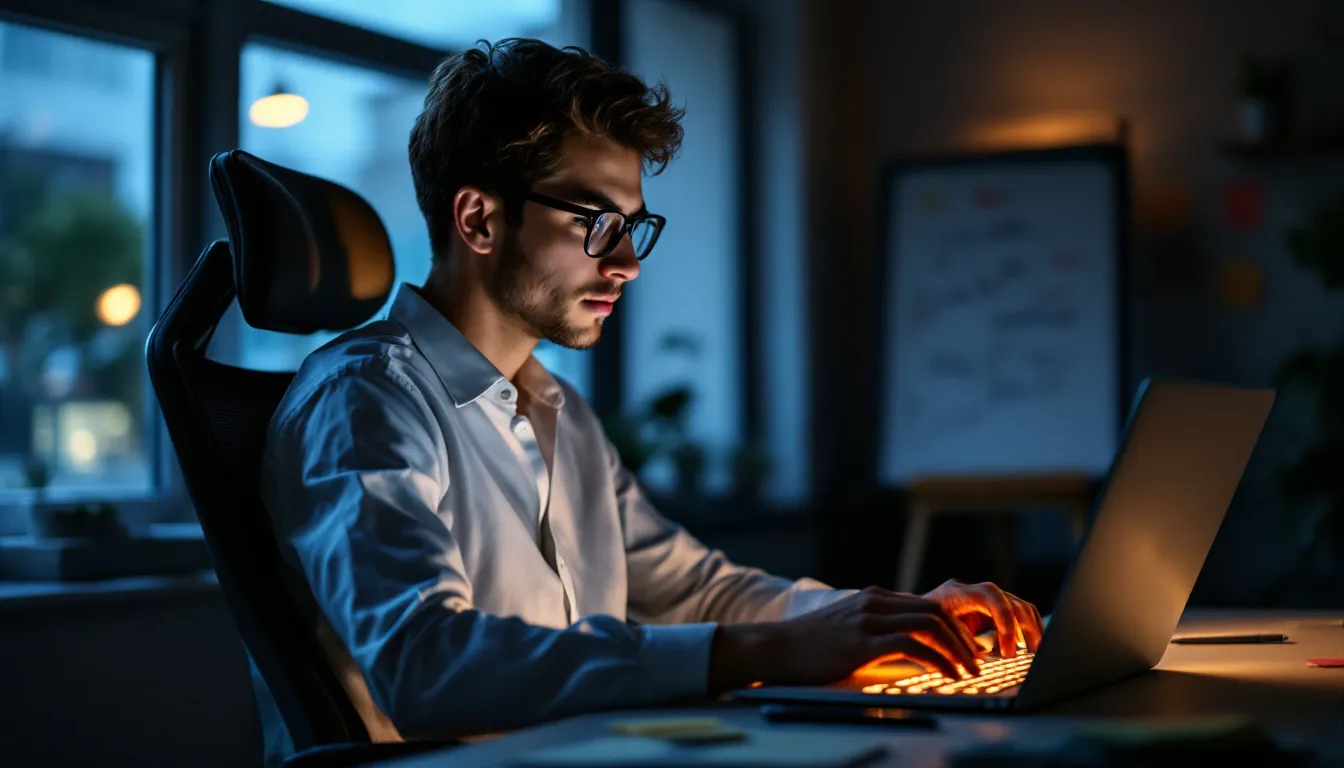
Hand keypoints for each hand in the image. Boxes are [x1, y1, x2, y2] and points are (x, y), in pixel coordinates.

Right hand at [708, 586, 980, 692]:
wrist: (776, 647)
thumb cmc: (810, 645)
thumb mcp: (848, 628)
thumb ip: (875, 629)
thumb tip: (907, 648)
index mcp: (874, 597)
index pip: (927, 604)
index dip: (954, 626)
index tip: (968, 647)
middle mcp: (875, 602)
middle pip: (935, 611)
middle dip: (963, 637)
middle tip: (977, 660)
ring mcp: (868, 619)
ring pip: (930, 625)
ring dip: (956, 650)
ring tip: (968, 671)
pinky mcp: (862, 641)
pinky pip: (912, 645)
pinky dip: (936, 660)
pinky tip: (946, 675)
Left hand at [922, 579, 1043, 656]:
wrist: (909, 618)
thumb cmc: (915, 628)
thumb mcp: (930, 637)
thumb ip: (952, 646)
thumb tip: (975, 661)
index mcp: (956, 593)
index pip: (990, 595)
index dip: (1005, 619)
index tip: (1008, 650)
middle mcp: (972, 591)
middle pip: (1010, 600)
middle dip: (1024, 627)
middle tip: (1030, 654)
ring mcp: (981, 598)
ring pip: (1017, 606)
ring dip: (1030, 628)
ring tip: (1035, 652)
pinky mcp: (987, 608)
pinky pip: (1014, 613)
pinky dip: (1025, 628)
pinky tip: (1028, 647)